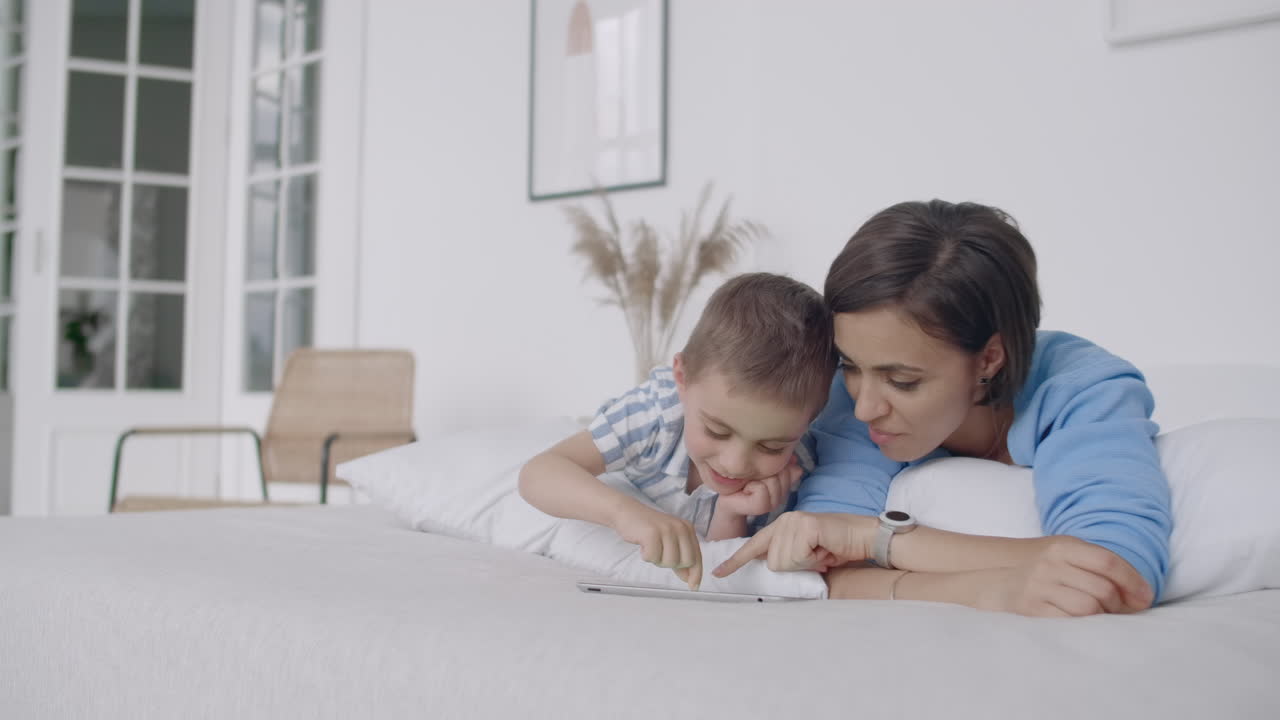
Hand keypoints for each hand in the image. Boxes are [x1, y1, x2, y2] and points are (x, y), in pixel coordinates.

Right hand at [610, 501, 702, 589]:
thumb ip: (680, 558)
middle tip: (659, 553)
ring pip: (669, 562)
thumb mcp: (668, 542)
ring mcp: (667, 529)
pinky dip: (646, 556)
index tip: (693, 587)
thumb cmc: (647, 529)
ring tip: (650, 547)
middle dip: (671, 564)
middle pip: (686, 562)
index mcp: (687, 529)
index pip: (697, 557)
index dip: (696, 574)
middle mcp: (680, 527)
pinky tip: (643, 545)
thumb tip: (689, 578)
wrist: (627, 512)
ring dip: (657, 560)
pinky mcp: (652, 533)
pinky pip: (653, 557)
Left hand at [711, 511, 873, 576]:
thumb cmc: (838, 547)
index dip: (736, 561)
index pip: (754, 546)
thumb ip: (787, 557)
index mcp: (781, 526)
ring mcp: (793, 521)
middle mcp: (783, 520)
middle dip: (797, 566)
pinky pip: (797, 558)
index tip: (719, 573)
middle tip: (817, 556)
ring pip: (783, 562)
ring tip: (822, 552)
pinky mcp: (804, 526)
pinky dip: (813, 560)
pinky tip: (825, 549)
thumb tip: (773, 567)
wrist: (865, 536)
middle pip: (772, 562)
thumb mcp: (807, 554)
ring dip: (806, 563)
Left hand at [715, 456, 804, 518]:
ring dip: (758, 478)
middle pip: (783, 473)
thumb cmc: (744, 482)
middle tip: (754, 478)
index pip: (793, 469)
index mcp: (784, 488)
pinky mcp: (761, 507)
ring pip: (773, 480)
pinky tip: (746, 490)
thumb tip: (798, 466)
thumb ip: (782, 468)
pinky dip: (752, 485)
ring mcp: (773, 504)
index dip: (778, 465)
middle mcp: (781, 498)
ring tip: (750, 483)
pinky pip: (762, 488)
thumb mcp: (764, 472)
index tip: (765, 471)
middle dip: (767, 471)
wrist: (727, 497)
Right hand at [977, 537, 1154, 616]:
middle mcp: (1049, 564)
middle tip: (1120, 613)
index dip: (1133, 582)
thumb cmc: (1041, 571)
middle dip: (1120, 606)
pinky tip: (1083, 625)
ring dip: (1103, 618)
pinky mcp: (1029, 609)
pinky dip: (1084, 627)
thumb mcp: (1065, 556)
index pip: (1108, 562)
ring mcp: (1037, 586)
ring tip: (1100, 618)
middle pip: (1103, 588)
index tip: (1145, 598)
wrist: (993, 582)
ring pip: (1089, 608)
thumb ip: (1098, 566)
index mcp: (1062, 547)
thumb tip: (1140, 596)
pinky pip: (1069, 622)